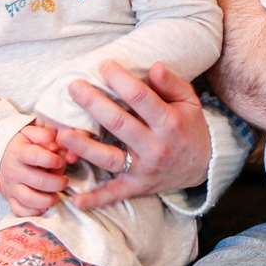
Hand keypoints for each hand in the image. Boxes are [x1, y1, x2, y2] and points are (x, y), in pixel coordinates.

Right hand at [0, 122, 75, 216]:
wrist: (1, 152)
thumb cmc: (24, 142)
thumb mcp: (32, 131)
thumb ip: (45, 134)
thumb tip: (55, 143)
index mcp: (18, 151)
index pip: (35, 156)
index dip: (52, 160)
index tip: (60, 161)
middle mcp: (12, 170)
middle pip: (38, 181)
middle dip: (57, 182)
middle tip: (65, 180)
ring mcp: (9, 186)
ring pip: (29, 199)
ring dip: (48, 199)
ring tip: (56, 194)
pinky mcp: (9, 199)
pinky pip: (20, 211)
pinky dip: (34, 211)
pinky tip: (44, 204)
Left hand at [60, 61, 212, 210]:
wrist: (204, 166)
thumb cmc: (189, 127)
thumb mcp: (189, 101)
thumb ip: (172, 83)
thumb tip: (154, 66)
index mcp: (169, 122)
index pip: (141, 97)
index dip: (120, 80)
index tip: (103, 66)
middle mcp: (155, 146)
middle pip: (119, 123)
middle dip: (93, 104)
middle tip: (73, 87)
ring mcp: (144, 169)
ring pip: (109, 158)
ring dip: (83, 147)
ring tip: (61, 133)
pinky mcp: (136, 186)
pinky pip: (114, 194)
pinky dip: (95, 199)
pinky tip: (75, 200)